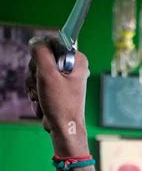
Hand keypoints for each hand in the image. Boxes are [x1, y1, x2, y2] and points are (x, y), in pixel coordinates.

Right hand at [26, 38, 89, 154]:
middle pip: (42, 57)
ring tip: (43, 97)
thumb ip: (41, 52)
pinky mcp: (56, 88)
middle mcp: (72, 67)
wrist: (64, 129)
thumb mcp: (48, 74)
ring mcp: (63, 78)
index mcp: (77, 59)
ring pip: (37, 71)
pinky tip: (43, 102)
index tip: (44, 69)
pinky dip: (37, 93)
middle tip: (42, 85)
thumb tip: (35, 41)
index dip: (42, 55)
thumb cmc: (61, 104)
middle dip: (36, 73)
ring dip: (34, 85)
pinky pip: (38, 83)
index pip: (51, 42)